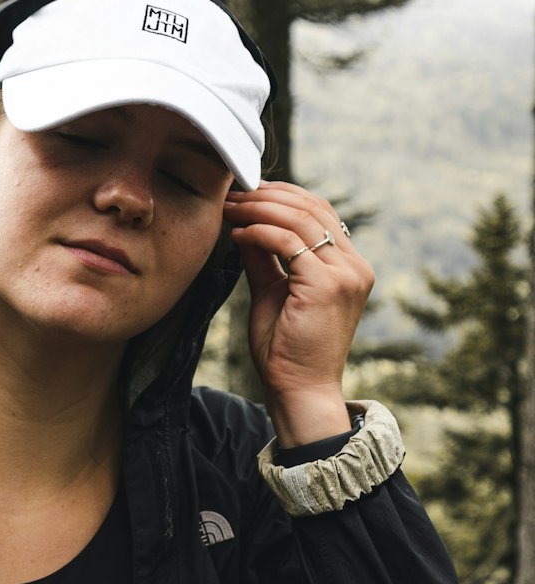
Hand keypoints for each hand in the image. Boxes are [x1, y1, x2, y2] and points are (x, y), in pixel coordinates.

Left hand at [221, 182, 374, 445]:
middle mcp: (354, 266)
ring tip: (229, 210)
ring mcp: (345, 274)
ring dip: (259, 209)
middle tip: (232, 195)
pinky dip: (259, 232)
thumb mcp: (273, 291)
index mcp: (349, 266)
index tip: (247, 193)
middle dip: (267, 196)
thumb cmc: (286, 348)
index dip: (283, 195)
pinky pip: (289, 243)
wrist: (299, 389)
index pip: (320, 212)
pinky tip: (237, 234)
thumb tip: (244, 224)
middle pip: (311, 208)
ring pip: (299, 220)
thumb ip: (264, 257)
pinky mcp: (326, 285)